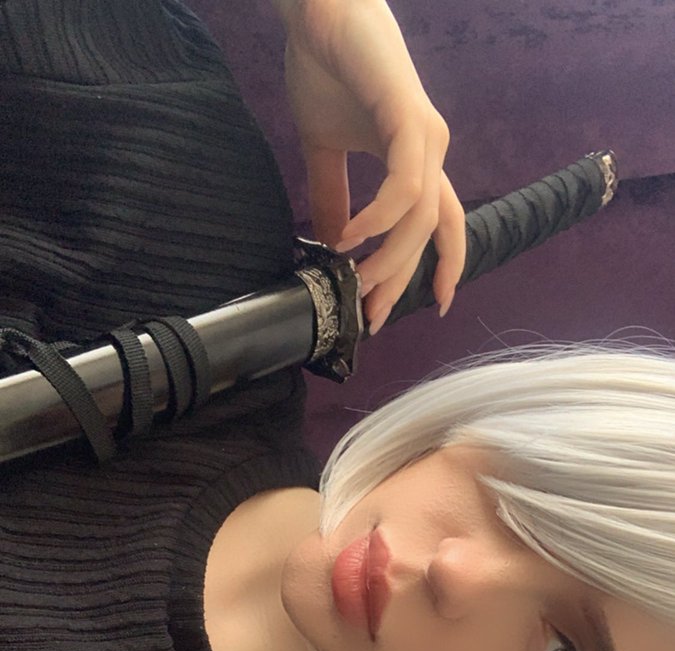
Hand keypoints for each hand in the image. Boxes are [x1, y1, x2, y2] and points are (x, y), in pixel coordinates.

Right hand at [273, 0, 465, 334]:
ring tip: (354, 278)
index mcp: (417, 161)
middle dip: (403, 280)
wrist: (319, 13)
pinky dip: (380, 217)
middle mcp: (430, 152)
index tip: (422, 308)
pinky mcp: (409, 118)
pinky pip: (405, 185)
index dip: (439, 268)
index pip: (439, 227)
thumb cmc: (326, 70)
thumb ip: (332, 195)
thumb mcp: (325, 149)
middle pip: (430, 234)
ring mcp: (424, 136)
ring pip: (419, 217)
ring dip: (388, 256)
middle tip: (373, 315)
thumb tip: (331, 242)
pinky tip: (353, 236)